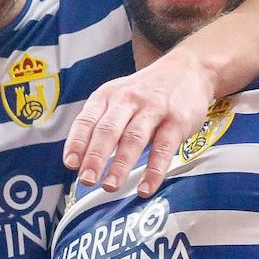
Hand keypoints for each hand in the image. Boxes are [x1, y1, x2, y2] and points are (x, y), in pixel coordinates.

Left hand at [63, 48, 217, 196]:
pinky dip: (153, 171)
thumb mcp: (116, 99)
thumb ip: (99, 124)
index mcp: (106, 96)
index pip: (86, 121)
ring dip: (120, 165)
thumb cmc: (145, 93)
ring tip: (110, 187)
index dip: (76, 143)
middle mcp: (127, 100)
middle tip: (87, 180)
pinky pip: (163, 148)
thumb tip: (80, 162)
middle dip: (95, 157)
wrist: (188, 70)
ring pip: (133, 139)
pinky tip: (145, 188)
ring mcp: (153, 109)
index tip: (70, 164)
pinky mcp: (177, 121)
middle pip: (107, 130)